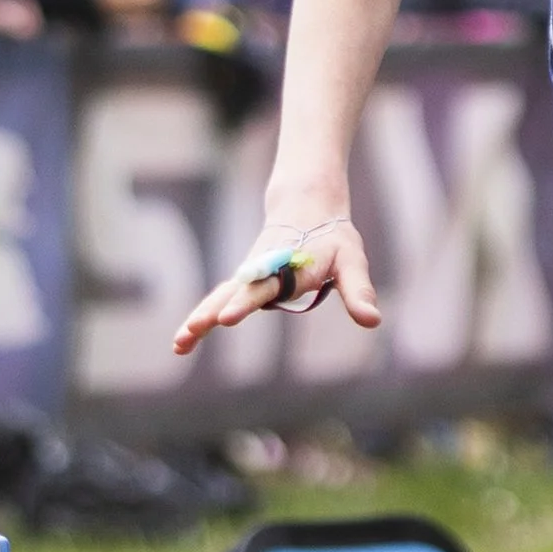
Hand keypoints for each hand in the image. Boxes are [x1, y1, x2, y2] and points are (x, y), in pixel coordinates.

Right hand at [175, 211, 378, 355]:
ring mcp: (249, 277)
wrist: (307, 207)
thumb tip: (373, 321)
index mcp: (288, 267)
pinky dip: (201, 318)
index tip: (228, 318)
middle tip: (192, 331)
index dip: (247, 302)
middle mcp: (262, 271)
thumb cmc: (333, 238)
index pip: (265, 287)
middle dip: (212, 313)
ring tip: (179, 344)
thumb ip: (358, 291)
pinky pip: (218, 301)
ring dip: (199, 318)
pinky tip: (183, 343)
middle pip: (233, 293)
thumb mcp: (352, 262)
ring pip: (220, 298)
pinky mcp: (243, 284)